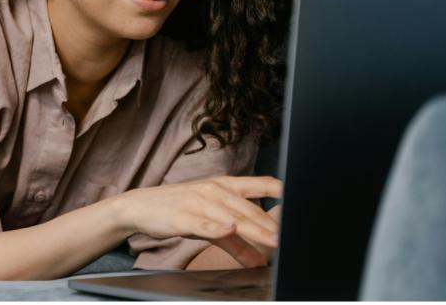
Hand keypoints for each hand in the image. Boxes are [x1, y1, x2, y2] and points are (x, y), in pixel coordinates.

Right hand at [112, 176, 282, 267]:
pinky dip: (217, 226)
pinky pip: (205, 223)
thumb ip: (237, 243)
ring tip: (274, 240)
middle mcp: (216, 190)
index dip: (283, 190)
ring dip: (254, 229)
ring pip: (233, 217)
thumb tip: (260, 262)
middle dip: (272, 224)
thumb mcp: (211, 223)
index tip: (303, 197)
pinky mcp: (185, 216)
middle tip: (291, 237)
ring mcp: (201, 202)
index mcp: (226, 185)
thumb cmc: (179, 210)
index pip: (262, 183)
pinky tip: (230, 229)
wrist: (142, 206)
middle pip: (251, 208)